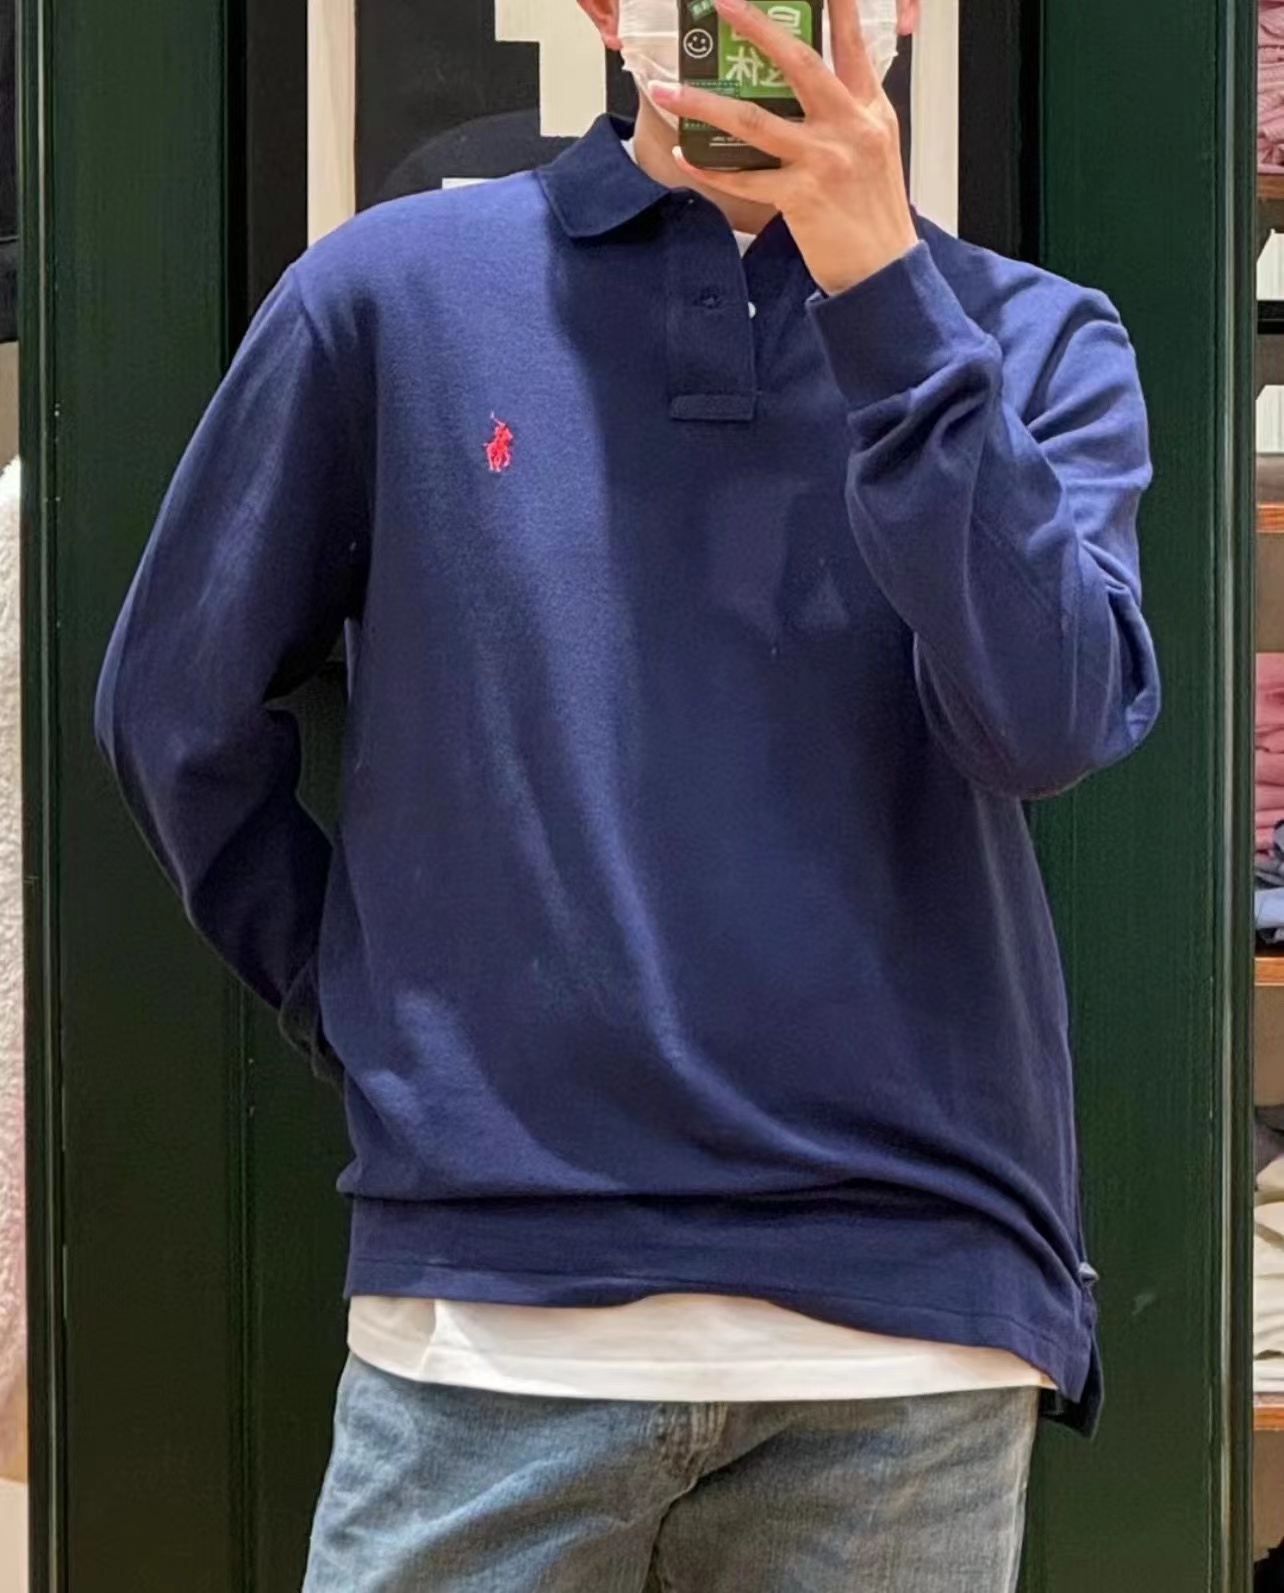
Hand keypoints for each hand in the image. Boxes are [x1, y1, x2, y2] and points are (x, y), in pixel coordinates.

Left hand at [650, 0, 918, 296]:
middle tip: (723, 3)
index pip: (852, 42)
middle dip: (757, 27)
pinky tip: (682, 154)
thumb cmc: (877, 213)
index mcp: (871, 110)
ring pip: (754, 120)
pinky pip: (743, 179)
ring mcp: (824, 161)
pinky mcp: (801, 198)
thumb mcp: (877, 149)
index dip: (836, 3)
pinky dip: (709, 168)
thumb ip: (849, 114)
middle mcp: (849, 127)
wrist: (884, 271)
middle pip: (798, 62)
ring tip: (668, 90)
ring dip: (704, 103)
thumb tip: (810, 91)